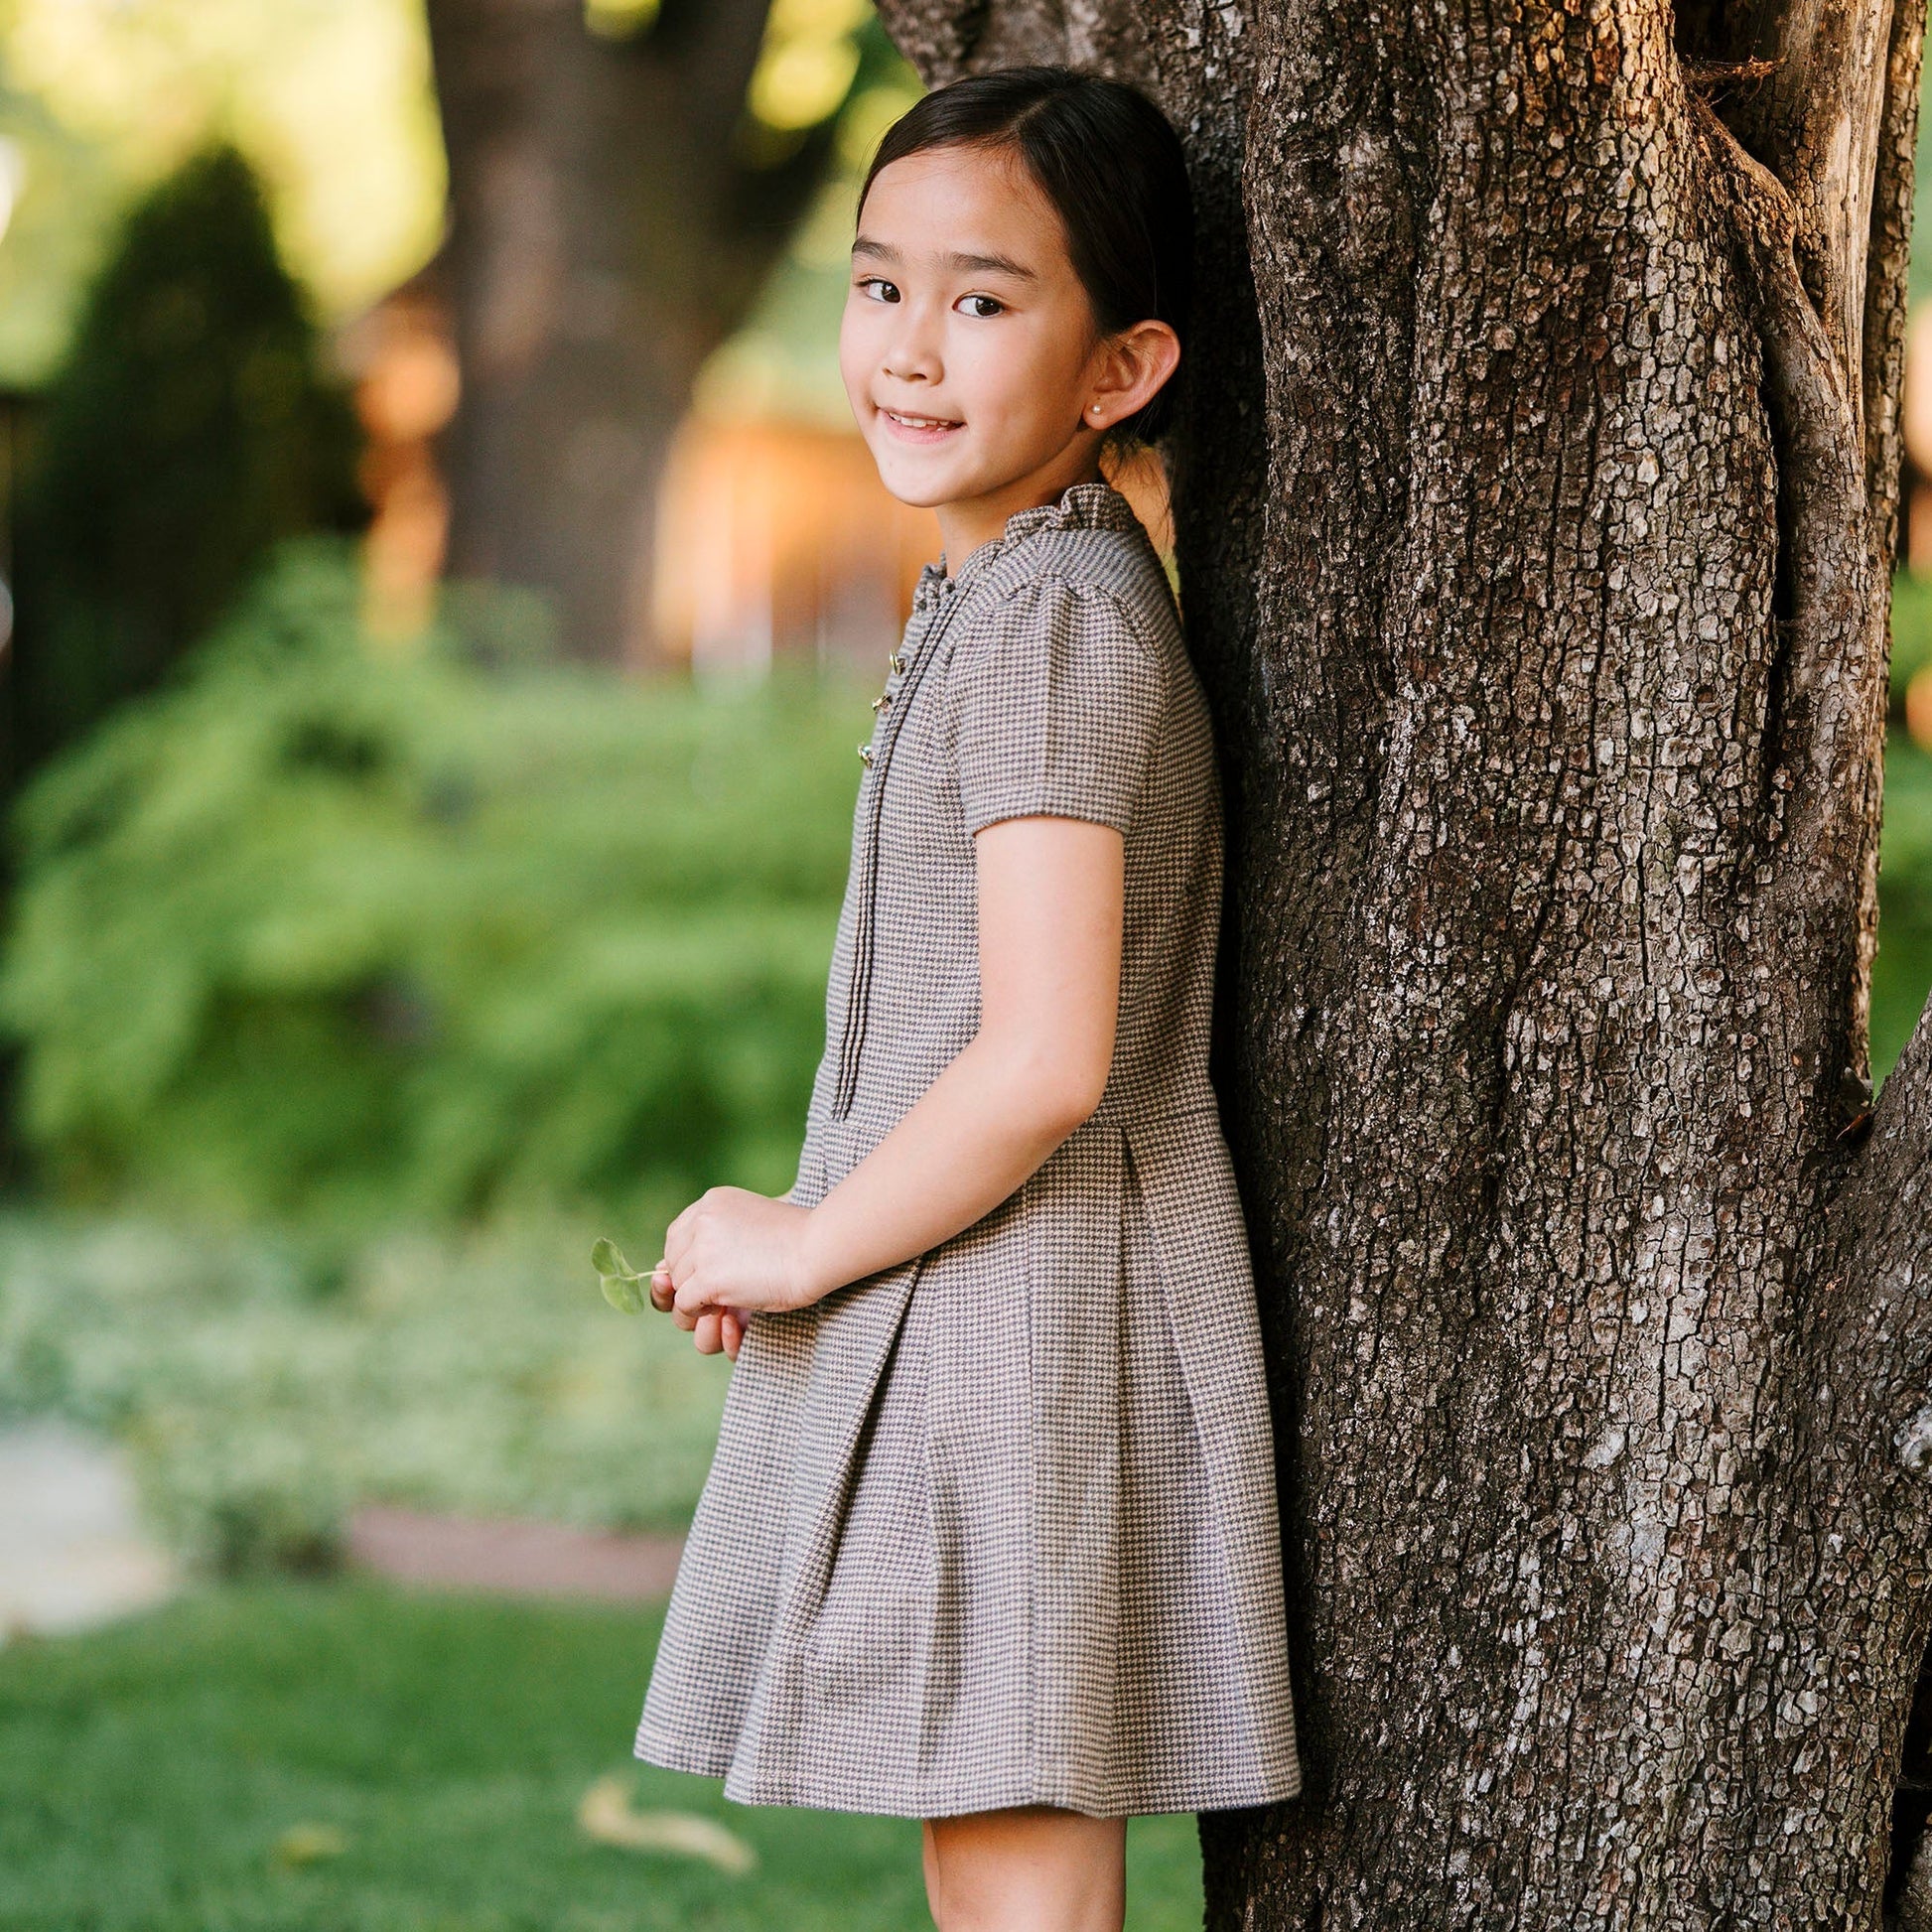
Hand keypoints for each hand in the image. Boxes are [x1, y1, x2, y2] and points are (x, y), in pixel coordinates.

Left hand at [648, 1186, 819, 1359]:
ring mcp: (702, 1249)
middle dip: (692, 1284)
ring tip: (726, 1302)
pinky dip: (702, 1314)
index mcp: (712, 1202)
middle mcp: (701, 1220)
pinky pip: (685, 1305)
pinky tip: (729, 1309)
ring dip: (697, 1302)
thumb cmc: (797, 1239)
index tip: (713, 1274)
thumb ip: (713, 1241)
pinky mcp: (708, 1278)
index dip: (689, 1263)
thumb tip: (661, 1273)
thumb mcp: (749, 1226)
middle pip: (673, 1264)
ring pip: (675, 1288)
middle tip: (725, 1292)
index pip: (677, 1237)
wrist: (818, 1249)